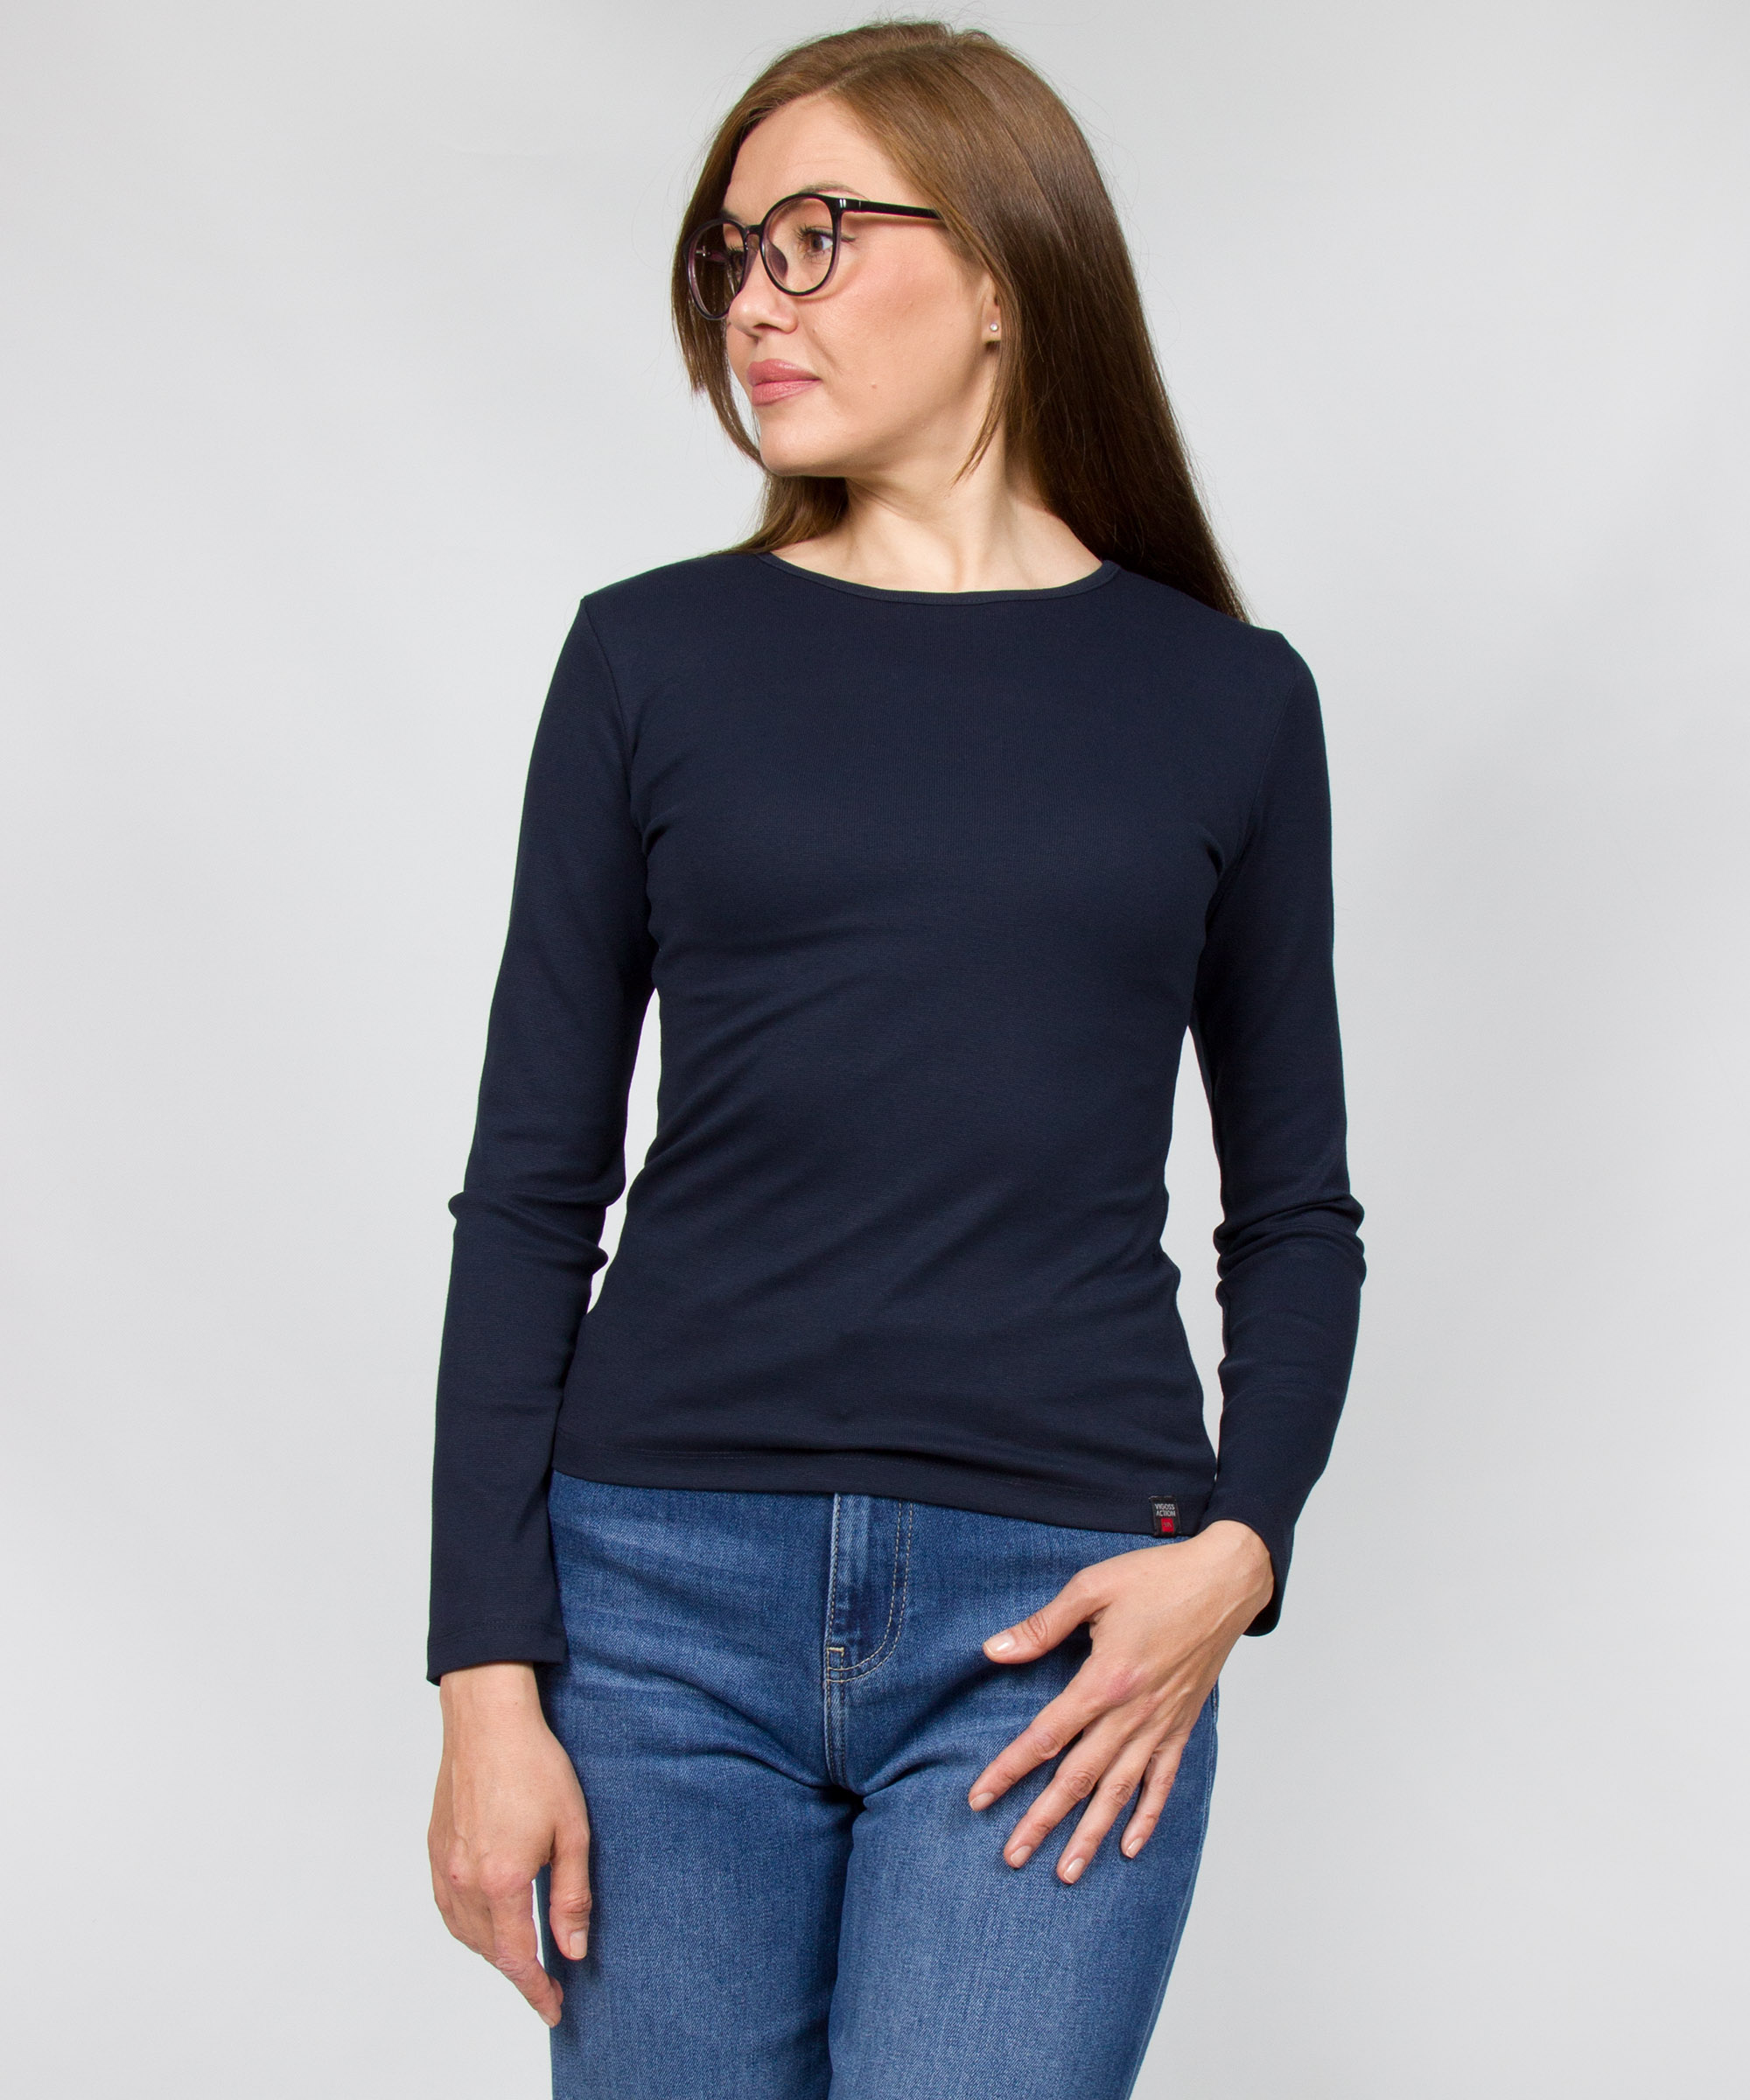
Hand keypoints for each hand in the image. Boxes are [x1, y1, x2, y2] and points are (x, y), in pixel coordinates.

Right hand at [428, 1662, 591, 2025]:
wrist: (487, 1719)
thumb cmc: (534, 1764)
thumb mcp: (572, 1830)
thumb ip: (572, 1894)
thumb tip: (573, 1948)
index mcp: (502, 1880)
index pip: (517, 1957)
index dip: (535, 1990)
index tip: (553, 2009)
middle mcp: (466, 1881)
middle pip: (489, 1950)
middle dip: (518, 1974)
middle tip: (546, 1985)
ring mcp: (445, 1865)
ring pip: (464, 1933)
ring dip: (492, 1952)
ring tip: (521, 1957)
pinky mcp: (435, 1848)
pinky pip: (447, 1907)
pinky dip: (467, 1927)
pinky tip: (484, 1922)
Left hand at [967, 1519, 1271, 1883]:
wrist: (1225, 1580)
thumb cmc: (1158, 1578)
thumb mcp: (1091, 1588)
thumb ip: (1042, 1626)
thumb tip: (994, 1650)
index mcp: (1105, 1680)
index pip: (1045, 1737)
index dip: (1009, 1770)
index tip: (980, 1798)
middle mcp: (1132, 1713)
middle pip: (1078, 1778)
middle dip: (1042, 1821)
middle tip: (1012, 1857)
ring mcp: (1160, 1725)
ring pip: (1119, 1792)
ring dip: (1091, 1834)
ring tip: (1067, 1872)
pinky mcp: (1183, 1726)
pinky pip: (1163, 1782)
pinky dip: (1147, 1817)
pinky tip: (1130, 1847)